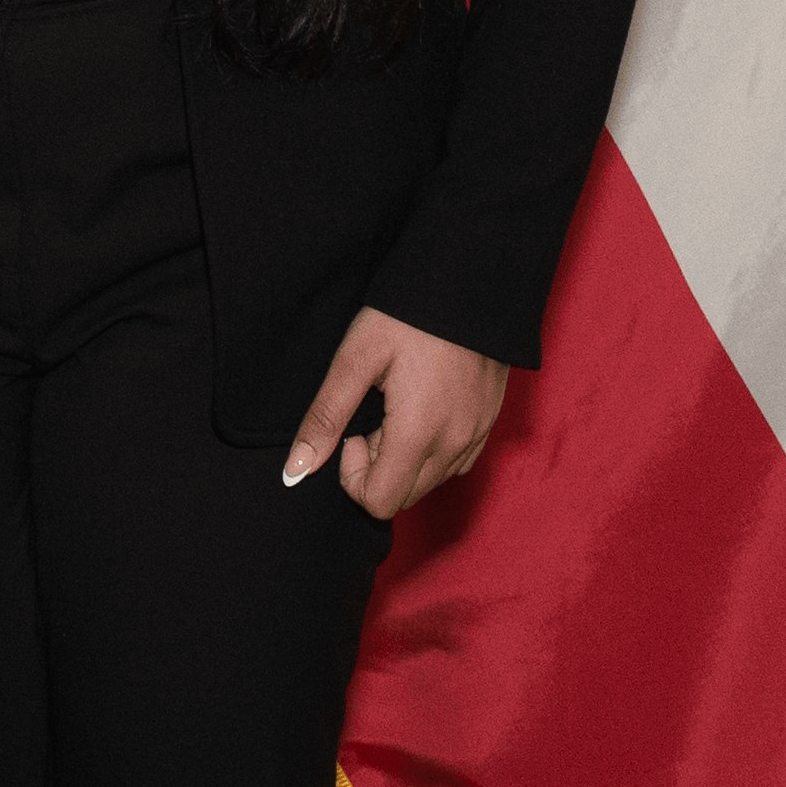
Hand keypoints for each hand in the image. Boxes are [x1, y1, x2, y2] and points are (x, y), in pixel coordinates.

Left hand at [283, 303, 510, 520]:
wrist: (470, 284)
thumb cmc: (407, 317)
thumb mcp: (355, 359)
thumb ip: (325, 418)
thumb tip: (296, 468)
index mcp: (419, 435)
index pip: (379, 502)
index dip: (351, 474)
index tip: (352, 430)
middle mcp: (455, 446)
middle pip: (404, 497)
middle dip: (376, 467)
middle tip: (371, 414)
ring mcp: (477, 437)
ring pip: (430, 482)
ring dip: (403, 460)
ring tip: (394, 405)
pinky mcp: (488, 425)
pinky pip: (455, 462)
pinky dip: (430, 451)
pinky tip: (418, 408)